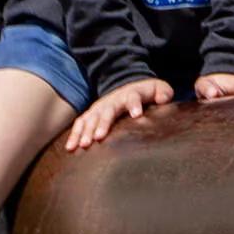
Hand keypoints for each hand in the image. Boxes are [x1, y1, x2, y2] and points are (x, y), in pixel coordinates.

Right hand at [64, 77, 178, 151]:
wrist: (129, 85)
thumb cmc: (147, 93)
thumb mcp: (158, 89)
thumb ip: (163, 92)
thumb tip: (163, 99)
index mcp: (131, 94)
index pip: (133, 97)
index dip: (134, 104)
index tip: (137, 114)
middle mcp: (113, 100)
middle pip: (107, 110)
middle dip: (103, 123)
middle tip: (98, 137)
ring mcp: (100, 107)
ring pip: (91, 118)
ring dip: (86, 131)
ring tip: (83, 145)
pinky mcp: (92, 114)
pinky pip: (80, 123)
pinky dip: (74, 134)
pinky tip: (70, 148)